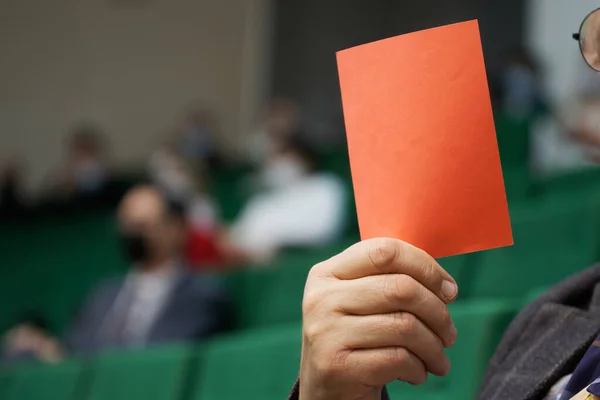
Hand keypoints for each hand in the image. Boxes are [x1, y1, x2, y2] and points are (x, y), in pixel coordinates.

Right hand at [299, 238, 457, 399]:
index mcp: (328, 272)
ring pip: (405, 326)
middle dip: (438, 312)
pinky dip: (419, 368)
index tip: (448, 290)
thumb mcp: (360, 300)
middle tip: (449, 333)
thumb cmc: (357, 336)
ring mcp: (326, 332)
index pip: (385, 251)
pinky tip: (417, 373)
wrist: (327, 388)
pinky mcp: (337, 366)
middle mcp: (321, 298)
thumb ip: (390, 279)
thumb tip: (446, 287)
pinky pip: (398, 359)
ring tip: (438, 358)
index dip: (426, 267)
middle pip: (401, 288)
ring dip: (434, 346)